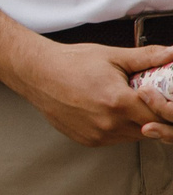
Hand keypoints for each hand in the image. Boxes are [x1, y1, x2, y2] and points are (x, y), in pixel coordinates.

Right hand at [11, 41, 172, 146]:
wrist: (36, 73)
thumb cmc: (71, 63)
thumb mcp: (112, 56)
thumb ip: (147, 57)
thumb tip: (171, 54)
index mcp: (118, 101)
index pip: (161, 116)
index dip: (166, 108)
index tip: (163, 99)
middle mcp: (108, 123)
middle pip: (150, 129)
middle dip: (152, 115)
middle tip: (144, 99)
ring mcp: (97, 134)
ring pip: (133, 136)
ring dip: (136, 123)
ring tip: (124, 103)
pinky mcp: (87, 140)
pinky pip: (114, 139)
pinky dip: (118, 128)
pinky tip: (108, 111)